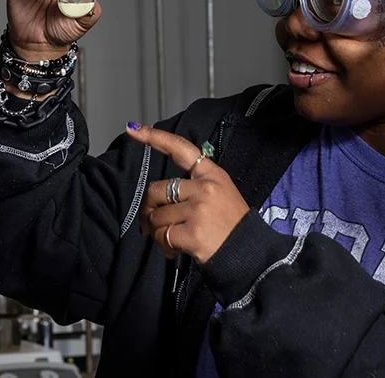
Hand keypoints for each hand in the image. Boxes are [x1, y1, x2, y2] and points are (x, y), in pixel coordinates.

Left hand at [125, 124, 249, 264]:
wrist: (250, 254)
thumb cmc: (231, 226)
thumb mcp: (221, 194)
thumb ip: (192, 188)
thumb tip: (156, 201)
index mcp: (212, 174)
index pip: (180, 149)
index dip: (154, 137)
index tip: (133, 129)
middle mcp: (205, 188)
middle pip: (157, 190)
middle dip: (149, 209)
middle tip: (153, 224)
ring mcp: (199, 210)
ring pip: (157, 216)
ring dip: (158, 232)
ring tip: (172, 240)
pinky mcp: (194, 232)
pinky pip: (163, 235)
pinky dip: (163, 245)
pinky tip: (175, 250)